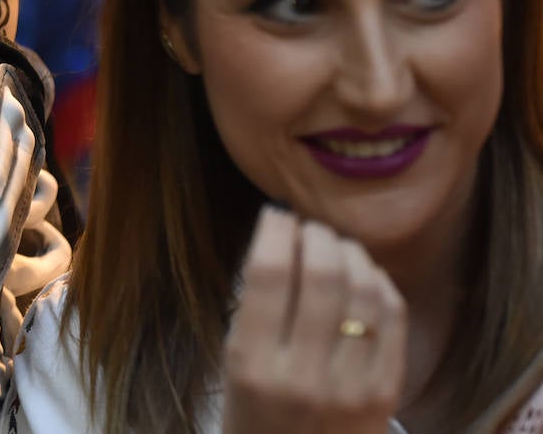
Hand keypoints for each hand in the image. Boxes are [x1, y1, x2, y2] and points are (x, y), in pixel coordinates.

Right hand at [223, 207, 405, 433]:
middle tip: (309, 227)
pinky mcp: (386, 393)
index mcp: (254, 367)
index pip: (268, 276)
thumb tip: (281, 239)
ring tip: (337, 247)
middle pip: (322, 276)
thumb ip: (257, 310)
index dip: (275, 232)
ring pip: (363, 291)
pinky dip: (379, 283)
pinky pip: (392, 318)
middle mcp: (305, 376)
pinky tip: (364, 275)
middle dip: (317, 236)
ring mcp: (352, 387)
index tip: (275, 214)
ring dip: (351, 254)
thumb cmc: (256, 419)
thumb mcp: (236, 368)